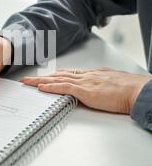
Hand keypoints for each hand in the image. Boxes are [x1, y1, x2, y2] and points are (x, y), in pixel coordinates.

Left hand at [20, 67, 151, 113]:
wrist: (137, 90)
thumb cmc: (129, 89)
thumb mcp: (113, 84)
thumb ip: (103, 85)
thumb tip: (99, 89)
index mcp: (93, 75)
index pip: (69, 74)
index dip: (55, 75)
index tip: (46, 76)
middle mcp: (86, 76)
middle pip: (59, 75)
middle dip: (43, 77)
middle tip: (28, 78)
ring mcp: (85, 83)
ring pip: (57, 80)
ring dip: (40, 81)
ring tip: (27, 82)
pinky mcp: (85, 91)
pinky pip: (64, 88)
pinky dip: (51, 87)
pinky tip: (41, 88)